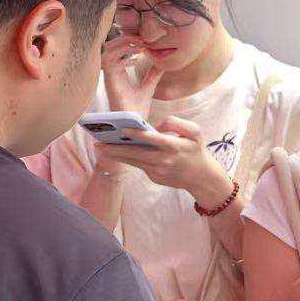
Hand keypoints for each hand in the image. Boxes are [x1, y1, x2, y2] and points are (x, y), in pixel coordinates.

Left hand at [97, 117, 228, 201]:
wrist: (202, 177)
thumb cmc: (196, 151)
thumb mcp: (194, 132)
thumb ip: (176, 123)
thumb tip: (157, 125)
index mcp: (174, 147)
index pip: (153, 140)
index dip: (138, 135)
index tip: (123, 130)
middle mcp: (164, 160)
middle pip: (136, 153)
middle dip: (115, 148)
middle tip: (98, 143)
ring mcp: (158, 170)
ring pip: (133, 161)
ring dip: (116, 154)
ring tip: (100, 147)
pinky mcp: (154, 177)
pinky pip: (138, 165)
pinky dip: (127, 159)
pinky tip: (115, 153)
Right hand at [102, 35, 164, 118]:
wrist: (135, 124)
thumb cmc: (138, 108)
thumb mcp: (148, 87)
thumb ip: (153, 74)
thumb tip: (162, 62)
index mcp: (118, 72)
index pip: (117, 50)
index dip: (128, 41)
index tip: (143, 39)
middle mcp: (112, 73)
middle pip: (110, 47)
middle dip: (124, 39)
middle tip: (141, 37)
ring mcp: (110, 78)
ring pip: (107, 52)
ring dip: (122, 45)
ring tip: (138, 45)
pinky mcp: (110, 83)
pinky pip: (109, 64)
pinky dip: (121, 58)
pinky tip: (135, 59)